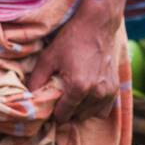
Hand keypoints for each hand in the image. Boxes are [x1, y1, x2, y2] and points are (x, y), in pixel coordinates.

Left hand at [27, 0, 124, 123]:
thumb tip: (29, 97)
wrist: (97, 27)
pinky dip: (94, 109)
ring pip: (90, 116)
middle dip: (67, 112)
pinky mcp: (114, 91)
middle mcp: (95, 94)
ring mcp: (107, 93)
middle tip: (59, 101)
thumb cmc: (71, 40)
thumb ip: (37, 80)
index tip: (50, 107)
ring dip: (80, 112)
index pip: (64, 115)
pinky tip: (86, 99)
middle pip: (77, 117)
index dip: (54, 114)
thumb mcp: (48, 58)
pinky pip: (103, 111)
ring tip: (72, 100)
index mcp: (78, 88)